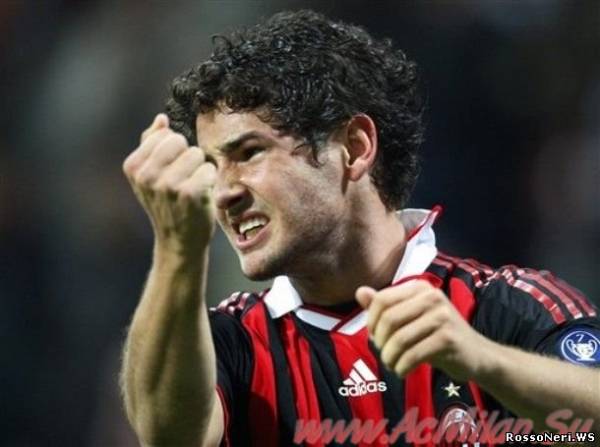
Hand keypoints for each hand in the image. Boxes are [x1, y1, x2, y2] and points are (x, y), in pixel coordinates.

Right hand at [122, 114, 216, 257]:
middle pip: (180, 140)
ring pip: (196, 154)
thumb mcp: (151, 176)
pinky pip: (208, 169)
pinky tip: (202, 196)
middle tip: (184, 181)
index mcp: (133, 166)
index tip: (169, 173)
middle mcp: (146, 175)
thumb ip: (153, 144)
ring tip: (192, 189)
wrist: (179, 241)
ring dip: (200, 170)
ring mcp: (167, 185)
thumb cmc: (169, 204)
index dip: (174, 152)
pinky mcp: (189, 193)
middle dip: (187, 158)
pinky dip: (210, 181)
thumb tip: (161, 119)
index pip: (165, 134)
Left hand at [356, 280, 493, 380]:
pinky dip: (401, 366)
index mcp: (420, 288)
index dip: (371, 321)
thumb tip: (359, 292)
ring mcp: (443, 317)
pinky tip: (401, 371)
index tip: (374, 336)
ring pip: (399, 339)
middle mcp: (432, 297)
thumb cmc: (437, 335)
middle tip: (384, 353)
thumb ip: (385, 305)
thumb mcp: (411, 317)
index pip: (382, 299)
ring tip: (392, 364)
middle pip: (389, 319)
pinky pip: (413, 354)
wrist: (477, 355)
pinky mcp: (449, 338)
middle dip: (380, 341)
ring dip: (389, 357)